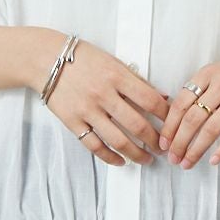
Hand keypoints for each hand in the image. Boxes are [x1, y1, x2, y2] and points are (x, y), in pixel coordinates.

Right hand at [42, 37, 170, 167]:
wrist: (47, 59)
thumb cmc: (84, 58)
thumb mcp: (113, 61)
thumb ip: (136, 80)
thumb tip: (162, 97)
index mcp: (117, 76)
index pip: (150, 101)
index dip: (166, 116)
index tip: (173, 125)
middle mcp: (103, 94)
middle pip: (137, 125)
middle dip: (155, 140)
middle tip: (163, 148)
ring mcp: (87, 110)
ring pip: (118, 140)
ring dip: (136, 154)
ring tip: (147, 159)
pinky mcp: (73, 122)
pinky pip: (94, 145)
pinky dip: (110, 157)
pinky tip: (121, 161)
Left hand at [158, 53, 219, 168]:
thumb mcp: (214, 75)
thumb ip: (195, 92)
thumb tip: (172, 123)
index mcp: (206, 74)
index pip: (181, 103)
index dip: (170, 126)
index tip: (163, 143)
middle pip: (193, 118)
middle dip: (180, 142)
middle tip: (173, 158)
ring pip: (211, 128)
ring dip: (196, 149)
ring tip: (187, 163)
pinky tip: (213, 160)